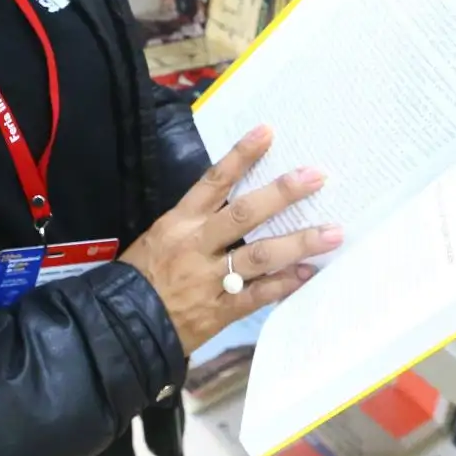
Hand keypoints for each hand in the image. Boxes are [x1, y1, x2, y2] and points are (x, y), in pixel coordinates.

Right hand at [120, 125, 342, 354]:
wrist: (123, 323)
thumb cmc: (143, 274)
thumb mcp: (161, 236)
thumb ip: (198, 220)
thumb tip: (240, 198)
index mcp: (179, 222)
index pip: (213, 181)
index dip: (241, 156)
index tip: (268, 132)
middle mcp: (196, 245)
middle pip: (244, 214)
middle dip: (282, 194)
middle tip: (316, 177)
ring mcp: (209, 279)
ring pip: (260, 256)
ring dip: (299, 243)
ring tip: (333, 232)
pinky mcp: (219, 310)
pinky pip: (258, 296)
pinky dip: (284, 284)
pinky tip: (308, 273)